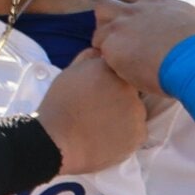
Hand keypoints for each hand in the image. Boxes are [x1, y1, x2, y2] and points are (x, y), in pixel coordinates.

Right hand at [36, 48, 146, 174]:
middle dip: (119, 98)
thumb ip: (88, 58)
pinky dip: (126, 135)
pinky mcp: (138, 134)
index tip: (98, 93)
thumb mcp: (69, 73)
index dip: (109, 83)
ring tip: (101, 126)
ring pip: (135, 111)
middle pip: (130, 90)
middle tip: (98, 111)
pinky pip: (137, 132)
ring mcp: (136, 111)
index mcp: (110, 69)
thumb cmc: (59, 106)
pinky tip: (107, 137)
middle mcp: (127, 87)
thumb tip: (100, 51)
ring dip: (124, 116)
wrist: (56, 142)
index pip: (119, 70)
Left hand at [92, 0, 194, 94]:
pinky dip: (102, 59)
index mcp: (156, 2)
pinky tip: (115, 71)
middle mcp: (136, 10)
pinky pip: (97, 50)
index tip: (135, 23)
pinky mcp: (114, 47)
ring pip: (97, 26)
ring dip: (102, 40)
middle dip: (108, 21)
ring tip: (116, 58)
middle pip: (105, 5)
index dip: (129, 6)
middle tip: (119, 41)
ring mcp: (122, 27)